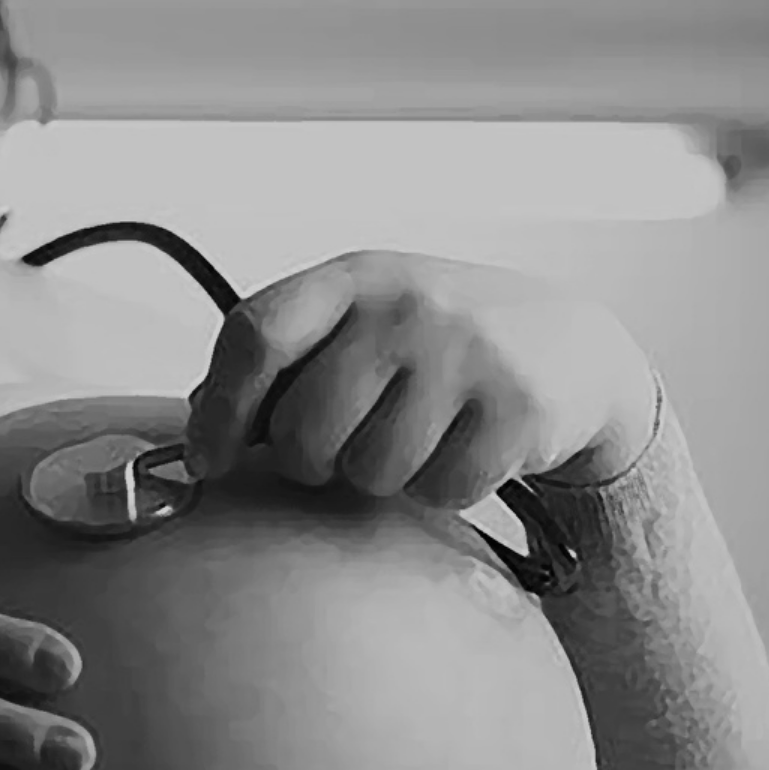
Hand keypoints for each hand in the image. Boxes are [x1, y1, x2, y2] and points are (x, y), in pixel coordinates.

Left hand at [184, 250, 658, 508]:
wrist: (570, 346)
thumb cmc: (436, 343)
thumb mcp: (360, 324)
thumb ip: (284, 360)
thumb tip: (198, 419)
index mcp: (352, 279)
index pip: (255, 334)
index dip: (218, 408)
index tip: (205, 459)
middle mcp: (405, 306)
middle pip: (304, 428)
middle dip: (310, 461)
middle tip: (341, 450)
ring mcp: (465, 353)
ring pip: (368, 470)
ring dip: (380, 477)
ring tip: (412, 438)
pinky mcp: (517, 408)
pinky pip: (437, 490)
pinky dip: (439, 490)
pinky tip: (459, 450)